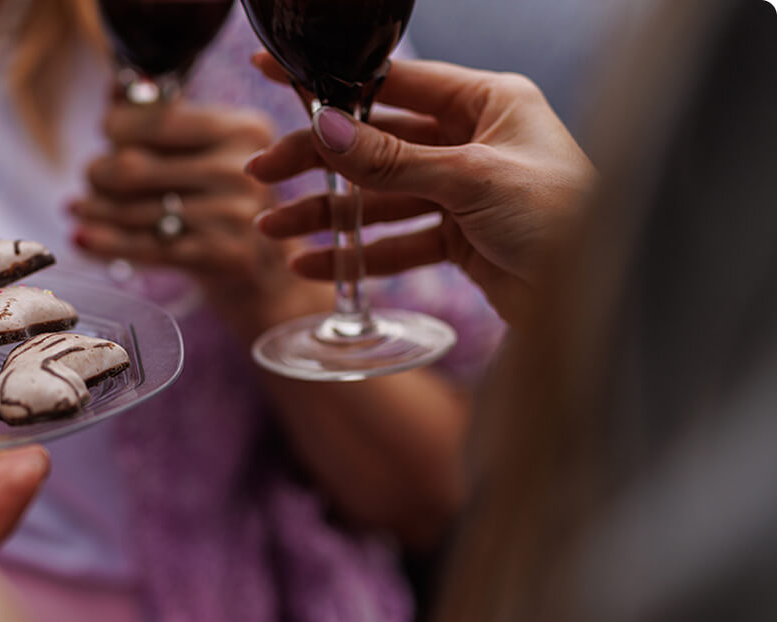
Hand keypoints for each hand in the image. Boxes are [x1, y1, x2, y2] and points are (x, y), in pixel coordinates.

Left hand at [71, 98, 320, 330]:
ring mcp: (234, 215)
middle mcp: (241, 169)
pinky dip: (106, 242)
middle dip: (100, 172)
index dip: (118, 126)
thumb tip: (112, 89)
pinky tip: (81, 237)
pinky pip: (146, 247)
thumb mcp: (209, 150)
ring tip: (76, 207)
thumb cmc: (224, 197)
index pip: (159, 121)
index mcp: (242, 128)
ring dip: (95, 209)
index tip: (105, 133)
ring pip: (135, 210)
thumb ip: (164, 117)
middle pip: (137, 167)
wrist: (265, 267)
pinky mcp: (221, 255)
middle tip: (90, 177)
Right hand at [246, 56, 595, 325]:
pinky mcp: (462, 238)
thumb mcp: (471, 180)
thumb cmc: (563, 219)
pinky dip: (360, 253)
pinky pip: (399, 241)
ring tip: (275, 231)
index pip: (393, 81)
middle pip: (377, 142)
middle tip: (264, 174)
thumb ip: (392, 159)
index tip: (276, 74)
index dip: (332, 83)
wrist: (602, 302)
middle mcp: (475, 140)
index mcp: (488, 102)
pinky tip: (318, 265)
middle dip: (318, 161)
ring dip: (330, 214)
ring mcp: (466, 190)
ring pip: (381, 196)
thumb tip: (325, 128)